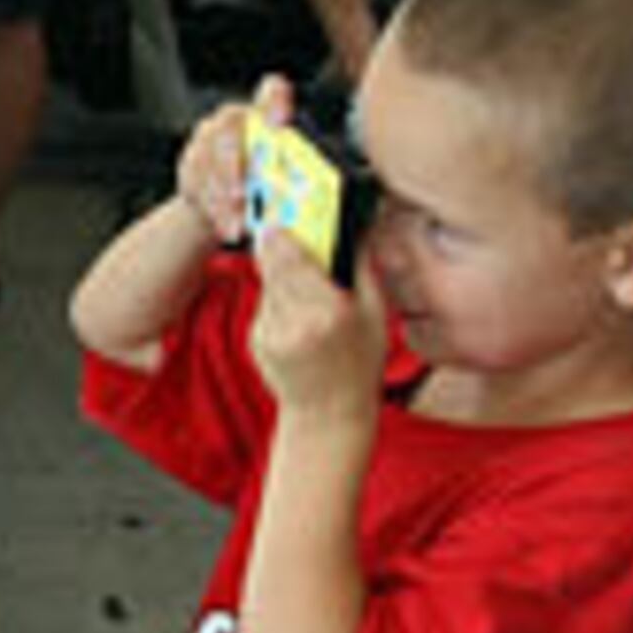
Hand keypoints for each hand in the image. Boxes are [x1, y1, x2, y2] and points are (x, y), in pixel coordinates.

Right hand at [177, 75, 295, 246]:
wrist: (227, 203)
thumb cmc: (267, 187)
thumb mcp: (288, 179)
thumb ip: (293, 177)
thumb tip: (305, 196)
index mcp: (266, 114)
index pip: (272, 90)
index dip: (275, 101)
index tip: (280, 124)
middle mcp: (234, 119)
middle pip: (228, 131)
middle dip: (233, 167)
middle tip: (241, 196)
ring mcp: (207, 138)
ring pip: (207, 163)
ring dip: (221, 198)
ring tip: (237, 226)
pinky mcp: (189, 161)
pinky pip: (194, 182)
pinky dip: (211, 208)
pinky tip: (225, 226)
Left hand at [247, 225, 389, 429]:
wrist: (327, 414)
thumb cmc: (359, 366)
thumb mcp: (376, 317)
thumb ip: (365, 269)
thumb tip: (357, 229)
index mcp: (330, 312)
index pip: (293, 258)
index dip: (284, 234)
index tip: (283, 218)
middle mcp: (296, 322)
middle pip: (273, 264)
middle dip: (277, 245)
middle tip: (280, 229)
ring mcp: (272, 333)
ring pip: (267, 284)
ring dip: (279, 276)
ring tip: (304, 290)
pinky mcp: (256, 341)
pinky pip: (265, 307)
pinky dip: (277, 303)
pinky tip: (297, 318)